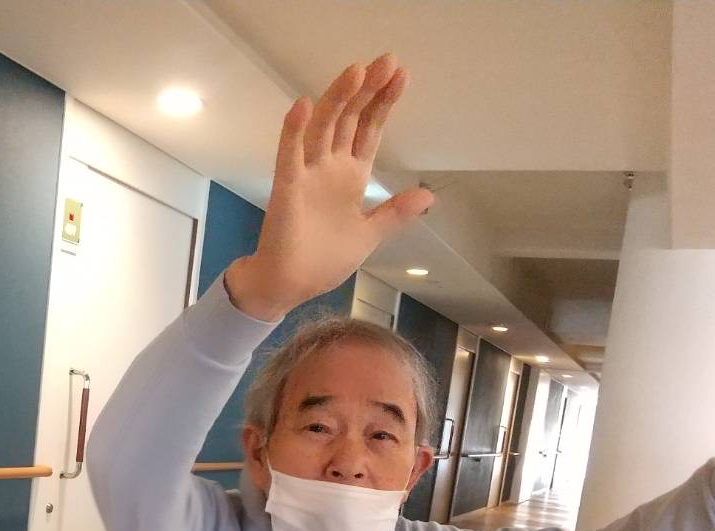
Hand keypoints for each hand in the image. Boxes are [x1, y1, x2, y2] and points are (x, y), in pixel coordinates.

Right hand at [226, 55, 432, 321]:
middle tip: (386, 61)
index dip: (384, 103)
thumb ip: (393, 213)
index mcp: (351, 176)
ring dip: (338, 99)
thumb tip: (427, 195)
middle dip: (368, 91)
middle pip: (350, 119)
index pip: (369, 130)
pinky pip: (288, 155)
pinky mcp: (286, 189)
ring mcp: (307, 175)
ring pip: (323, 128)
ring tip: (356, 71)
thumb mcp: (368, 235)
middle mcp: (330, 167)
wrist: (289, 285)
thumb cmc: (323, 260)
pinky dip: (294, 130)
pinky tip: (302, 105)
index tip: (401, 75)